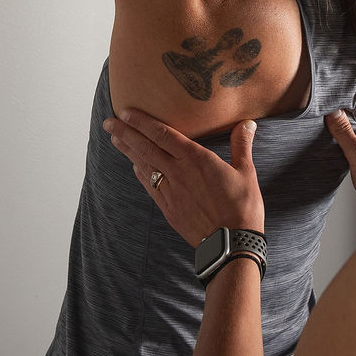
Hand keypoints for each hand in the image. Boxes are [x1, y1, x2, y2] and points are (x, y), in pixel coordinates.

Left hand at [105, 109, 264, 245]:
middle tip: (109, 122)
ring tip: (115, 139)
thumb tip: (247, 123)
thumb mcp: (246, 173)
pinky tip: (135, 167)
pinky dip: (140, 173)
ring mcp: (171, 191)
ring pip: (144, 166)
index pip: (163, 134)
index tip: (126, 112)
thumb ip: (241, 145)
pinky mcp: (168, 208)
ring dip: (128, 151)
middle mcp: (178, 172)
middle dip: (126, 133)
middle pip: (146, 148)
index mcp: (196, 159)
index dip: (142, 122)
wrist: (231, 243)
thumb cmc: (242, 207)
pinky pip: (150, 186)